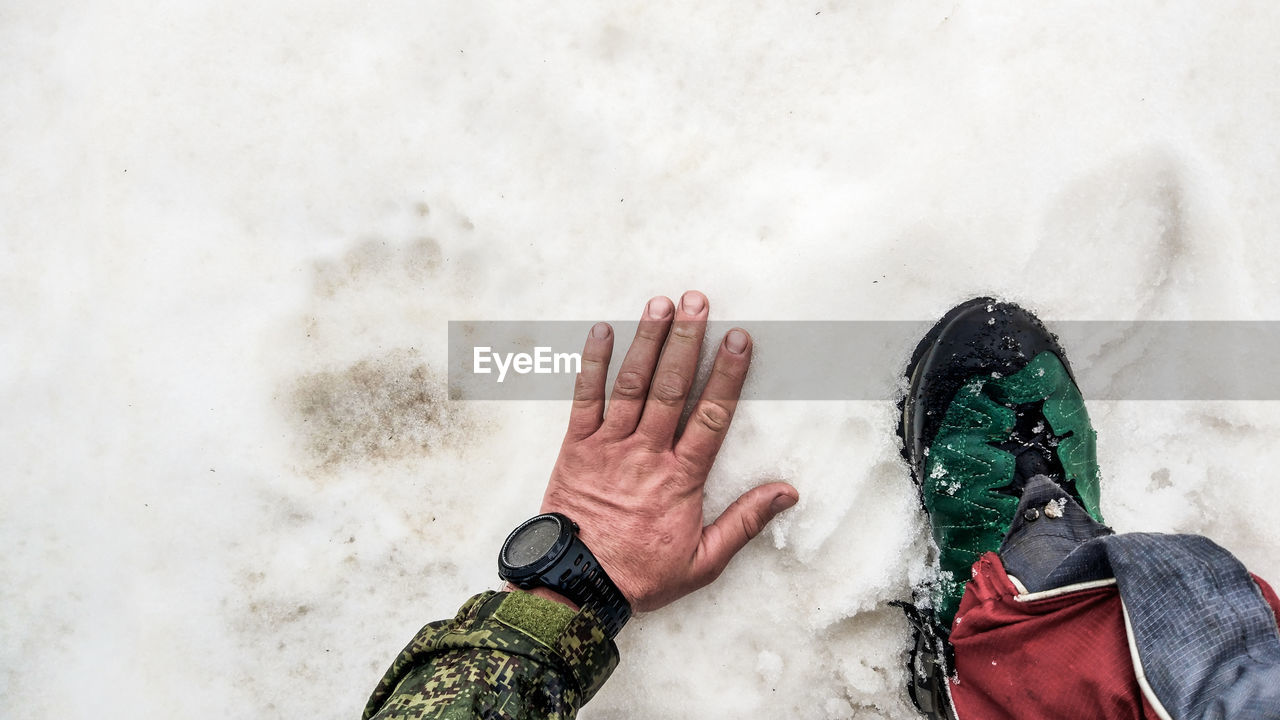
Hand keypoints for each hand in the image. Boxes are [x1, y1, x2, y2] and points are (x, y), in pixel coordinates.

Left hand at [538, 291, 798, 612]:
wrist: (575, 585)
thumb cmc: (640, 574)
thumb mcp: (703, 562)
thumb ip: (744, 523)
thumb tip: (786, 493)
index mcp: (681, 478)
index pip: (711, 415)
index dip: (726, 374)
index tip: (739, 339)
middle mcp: (646, 453)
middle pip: (671, 388)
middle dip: (686, 341)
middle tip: (698, 301)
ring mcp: (609, 446)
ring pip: (632, 385)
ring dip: (647, 341)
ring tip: (660, 304)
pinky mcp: (576, 446)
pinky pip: (584, 398)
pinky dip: (593, 363)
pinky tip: (603, 331)